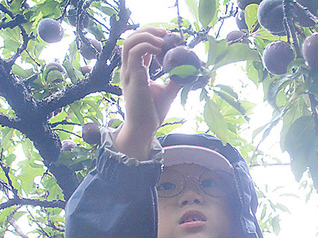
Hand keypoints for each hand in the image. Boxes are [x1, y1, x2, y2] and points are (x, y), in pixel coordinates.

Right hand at [114, 26, 182, 159]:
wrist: (143, 128)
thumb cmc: (152, 112)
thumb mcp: (167, 92)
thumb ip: (175, 80)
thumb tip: (189, 72)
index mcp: (134, 69)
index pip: (136, 44)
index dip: (150, 35)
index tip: (167, 35)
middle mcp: (128, 68)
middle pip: (130, 38)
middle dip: (148, 30)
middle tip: (166, 31)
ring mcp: (128, 72)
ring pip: (129, 42)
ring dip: (147, 36)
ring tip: (163, 40)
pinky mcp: (133, 78)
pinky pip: (135, 54)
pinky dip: (147, 46)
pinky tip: (160, 50)